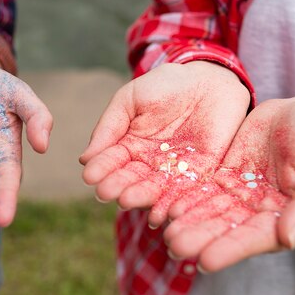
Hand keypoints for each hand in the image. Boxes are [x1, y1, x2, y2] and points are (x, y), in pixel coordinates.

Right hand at [80, 61, 249, 226]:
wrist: (209, 80)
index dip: (100, 168)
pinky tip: (161, 214)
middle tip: (105, 193)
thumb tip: (85, 158)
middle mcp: (147, 164)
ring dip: (140, 197)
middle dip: (117, 186)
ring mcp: (172, 171)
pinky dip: (173, 204)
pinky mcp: (201, 175)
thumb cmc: (164, 86)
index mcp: (127, 147)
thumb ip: (110, 126)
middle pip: (130, 179)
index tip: (89, 176)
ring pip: (154, 189)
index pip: (111, 161)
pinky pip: (186, 192)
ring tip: (126, 201)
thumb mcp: (131, 99)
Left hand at [165, 97, 294, 270]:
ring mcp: (237, 195)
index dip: (231, 249)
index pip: (255, 238)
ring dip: (187, 223)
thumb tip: (289, 239)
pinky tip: (163, 206)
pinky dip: (183, 198)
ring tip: (164, 233)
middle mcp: (257, 213)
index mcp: (286, 218)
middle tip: (174, 247)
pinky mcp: (222, 178)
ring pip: (208, 212)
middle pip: (225, 229)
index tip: (206, 261)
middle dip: (200, 238)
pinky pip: (199, 189)